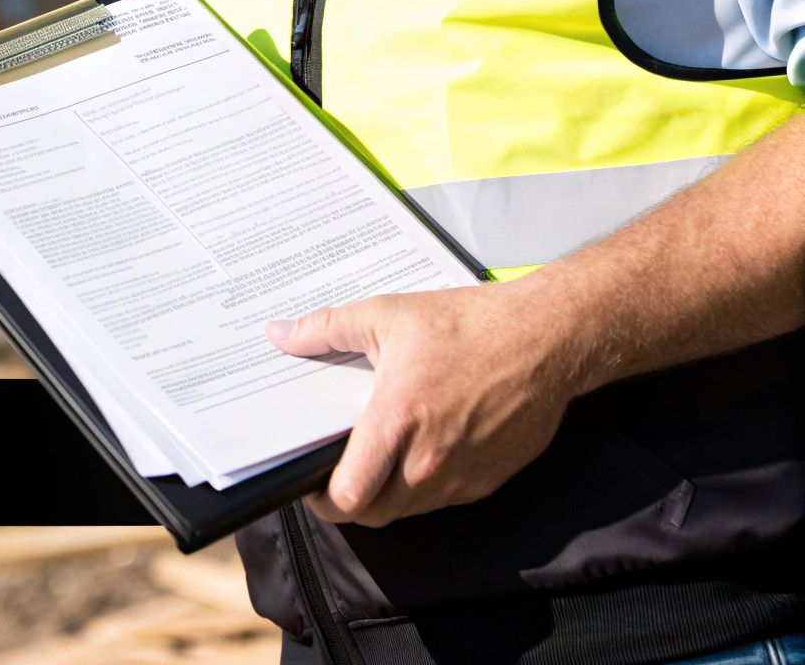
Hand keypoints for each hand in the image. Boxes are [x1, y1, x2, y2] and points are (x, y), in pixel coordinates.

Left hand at [265, 278, 586, 526]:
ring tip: (377, 462)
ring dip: (386, 497)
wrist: (547, 337)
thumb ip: (327, 329)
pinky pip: (443, 501)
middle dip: (348, 502)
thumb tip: (281, 335)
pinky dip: (423, 489)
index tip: (312, 483)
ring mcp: (462, 475)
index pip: (348, 495)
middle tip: (339, 476)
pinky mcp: (488, 479)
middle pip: (372, 513)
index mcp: (398, 421)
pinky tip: (419, 454)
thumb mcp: (389, 315)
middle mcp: (429, 459)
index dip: (322, 499)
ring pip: (407, 511)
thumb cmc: (472, 325)